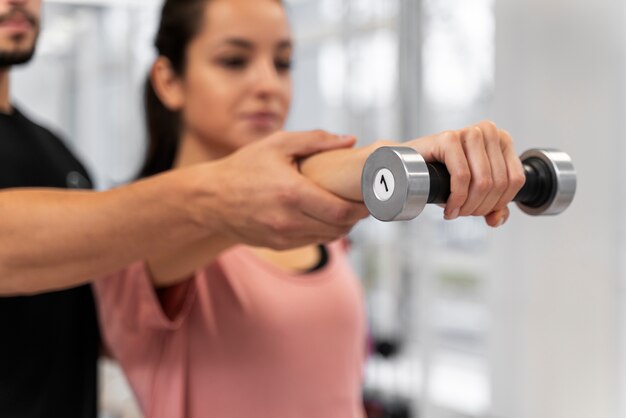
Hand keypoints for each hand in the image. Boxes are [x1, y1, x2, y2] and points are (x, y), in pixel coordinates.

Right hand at [205, 130, 368, 248]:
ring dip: (343, 225)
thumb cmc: (243, 166)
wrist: (210, 198)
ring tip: (347, 208)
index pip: (341, 211)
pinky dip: (324, 231)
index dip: (363, 207)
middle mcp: (289, 220)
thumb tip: (350, 140)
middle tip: (365, 201)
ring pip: (327, 237)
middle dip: (357, 216)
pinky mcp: (278, 245)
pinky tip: (325, 216)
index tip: (373, 197)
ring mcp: (283, 236)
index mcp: (292, 193)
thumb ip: (315, 140)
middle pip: (339, 227)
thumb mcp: (277, 144)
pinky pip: (311, 241)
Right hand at [406, 121, 525, 226]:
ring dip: (467, 205)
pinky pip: (462, 176)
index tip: (480, 212)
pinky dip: (456, 197)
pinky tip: (448, 205)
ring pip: (483, 181)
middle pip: (498, 183)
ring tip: (455, 210)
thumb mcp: (474, 193)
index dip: (499, 204)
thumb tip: (497, 219)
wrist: (407, 167)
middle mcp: (489, 132)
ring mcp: (469, 132)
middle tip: (462, 213)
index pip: (515, 180)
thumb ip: (494, 207)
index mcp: (503, 141)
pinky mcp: (449, 138)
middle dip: (479, 207)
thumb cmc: (441, 176)